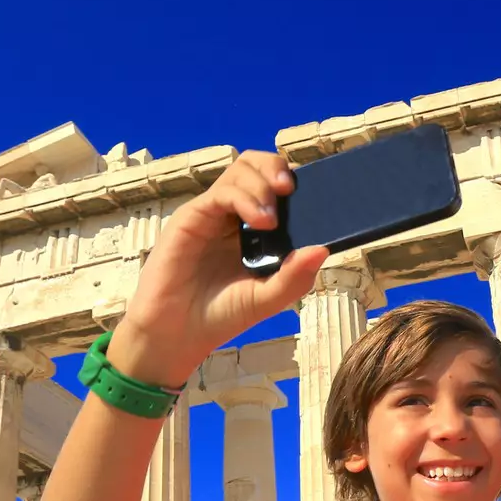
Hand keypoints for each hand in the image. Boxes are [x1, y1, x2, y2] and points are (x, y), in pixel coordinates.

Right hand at [110, 151, 328, 385]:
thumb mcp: (267, 299)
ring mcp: (212, 213)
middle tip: (291, 188)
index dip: (294, 181)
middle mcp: (233, 215)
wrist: (177, 334)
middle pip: (256, 166)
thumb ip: (295, 277)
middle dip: (277, 167)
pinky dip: (245, 199)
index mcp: (254, 229)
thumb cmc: (221, 315)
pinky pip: (221, 193)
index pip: (275, 186)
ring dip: (262, 184)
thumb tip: (323, 249)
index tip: (314, 192)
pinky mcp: (192, 217)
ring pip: (239, 170)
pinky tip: (262, 221)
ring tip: (272, 218)